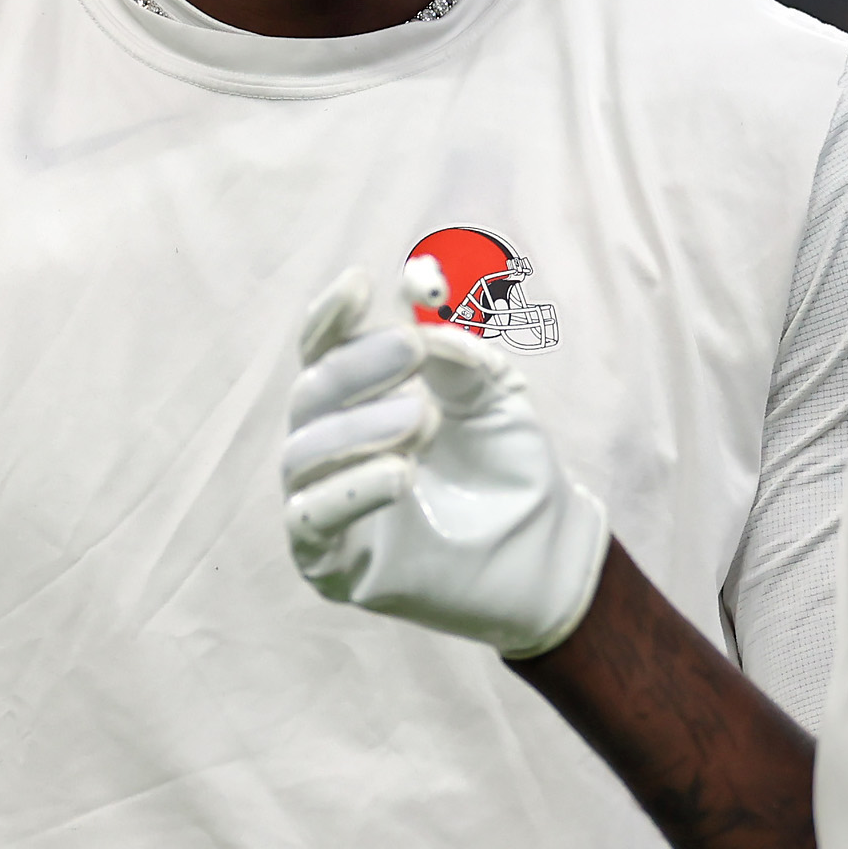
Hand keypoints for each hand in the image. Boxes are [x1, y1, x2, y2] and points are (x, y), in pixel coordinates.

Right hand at [282, 265, 608, 657]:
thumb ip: (453, 348)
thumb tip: (420, 284)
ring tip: (424, 418)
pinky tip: (400, 474)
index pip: (323, 353)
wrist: (543, 551)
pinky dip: (351, 491)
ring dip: (360, 427)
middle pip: (311, 395)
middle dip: (359, 366)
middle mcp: (330, 449)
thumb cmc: (509, 468)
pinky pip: (312, 521)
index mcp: (358, 403)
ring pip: (304, 454)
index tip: (359, 284)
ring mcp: (325, 505)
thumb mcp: (491, 394)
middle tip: (413, 349)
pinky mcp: (329, 563)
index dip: (332, 318)